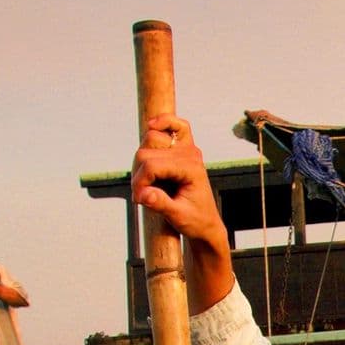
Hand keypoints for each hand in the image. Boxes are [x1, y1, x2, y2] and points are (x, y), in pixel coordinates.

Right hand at [131, 114, 228, 251]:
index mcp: (191, 169)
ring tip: (147, 181)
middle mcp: (190, 154)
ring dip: (141, 159)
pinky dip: (164, 121)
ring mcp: (188, 148)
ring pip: (150, 139)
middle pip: (145, 153)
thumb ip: (161, 204)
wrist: (205, 223)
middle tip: (143, 194)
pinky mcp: (184, 147)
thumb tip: (143, 195)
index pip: (152, 165)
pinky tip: (152, 125)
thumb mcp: (178, 217)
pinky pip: (176, 124)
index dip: (140, 182)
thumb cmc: (195, 220)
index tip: (139, 199)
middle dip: (139, 174)